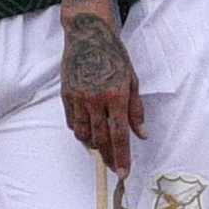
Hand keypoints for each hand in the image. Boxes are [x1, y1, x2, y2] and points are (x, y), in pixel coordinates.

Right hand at [63, 6, 143, 173]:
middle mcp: (95, 99)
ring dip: (94, 146)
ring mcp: (78, 98)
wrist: (88, 36)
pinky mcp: (66, 96)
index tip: (123, 172)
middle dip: (108, 157)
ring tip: (102, 149)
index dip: (122, 156)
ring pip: (84, 134)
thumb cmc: (114, 56)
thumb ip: (136, 110)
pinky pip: (72, 123)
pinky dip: (81, 132)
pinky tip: (89, 133)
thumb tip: (142, 135)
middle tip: (114, 166)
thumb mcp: (132, 80)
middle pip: (101, 139)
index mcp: (116, 95)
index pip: (119, 134)